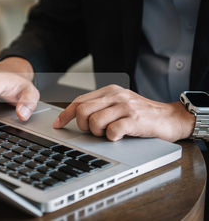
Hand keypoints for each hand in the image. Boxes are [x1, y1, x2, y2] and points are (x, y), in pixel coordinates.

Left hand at [53, 84, 194, 141]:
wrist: (171, 118)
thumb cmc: (142, 114)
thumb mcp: (119, 104)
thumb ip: (101, 106)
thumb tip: (76, 117)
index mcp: (109, 91)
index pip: (79, 101)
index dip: (66, 114)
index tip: (58, 124)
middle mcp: (116, 96)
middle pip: (83, 111)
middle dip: (83, 125)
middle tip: (93, 131)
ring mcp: (126, 107)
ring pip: (95, 121)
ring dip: (97, 133)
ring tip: (108, 134)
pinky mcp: (135, 120)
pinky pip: (112, 131)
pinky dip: (111, 137)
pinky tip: (118, 136)